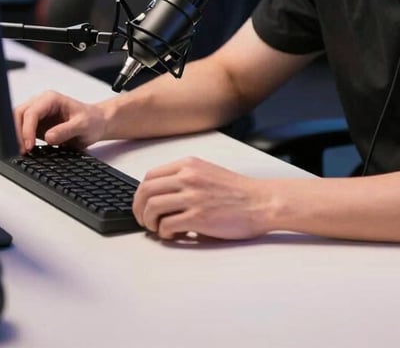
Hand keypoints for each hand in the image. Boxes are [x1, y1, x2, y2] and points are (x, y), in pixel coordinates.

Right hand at [14, 90, 105, 152]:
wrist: (96, 123)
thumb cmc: (92, 120)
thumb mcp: (83, 125)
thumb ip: (66, 130)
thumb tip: (48, 136)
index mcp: (51, 99)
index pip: (32, 112)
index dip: (27, 130)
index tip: (29, 146)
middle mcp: (41, 103)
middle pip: (18, 114)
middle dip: (16, 133)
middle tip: (20, 151)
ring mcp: (37, 114)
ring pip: (16, 121)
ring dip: (16, 137)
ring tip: (21, 152)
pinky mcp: (36, 125)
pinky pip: (21, 130)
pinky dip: (20, 140)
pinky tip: (25, 150)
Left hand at [134, 157, 272, 240]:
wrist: (260, 202)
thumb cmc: (237, 191)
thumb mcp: (208, 172)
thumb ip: (185, 177)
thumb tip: (161, 195)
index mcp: (189, 165)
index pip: (150, 176)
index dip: (140, 194)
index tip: (142, 205)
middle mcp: (188, 177)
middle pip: (146, 192)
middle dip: (139, 209)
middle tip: (144, 221)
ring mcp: (193, 197)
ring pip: (152, 208)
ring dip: (150, 222)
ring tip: (158, 229)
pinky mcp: (198, 217)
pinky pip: (167, 226)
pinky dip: (165, 233)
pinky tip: (174, 234)